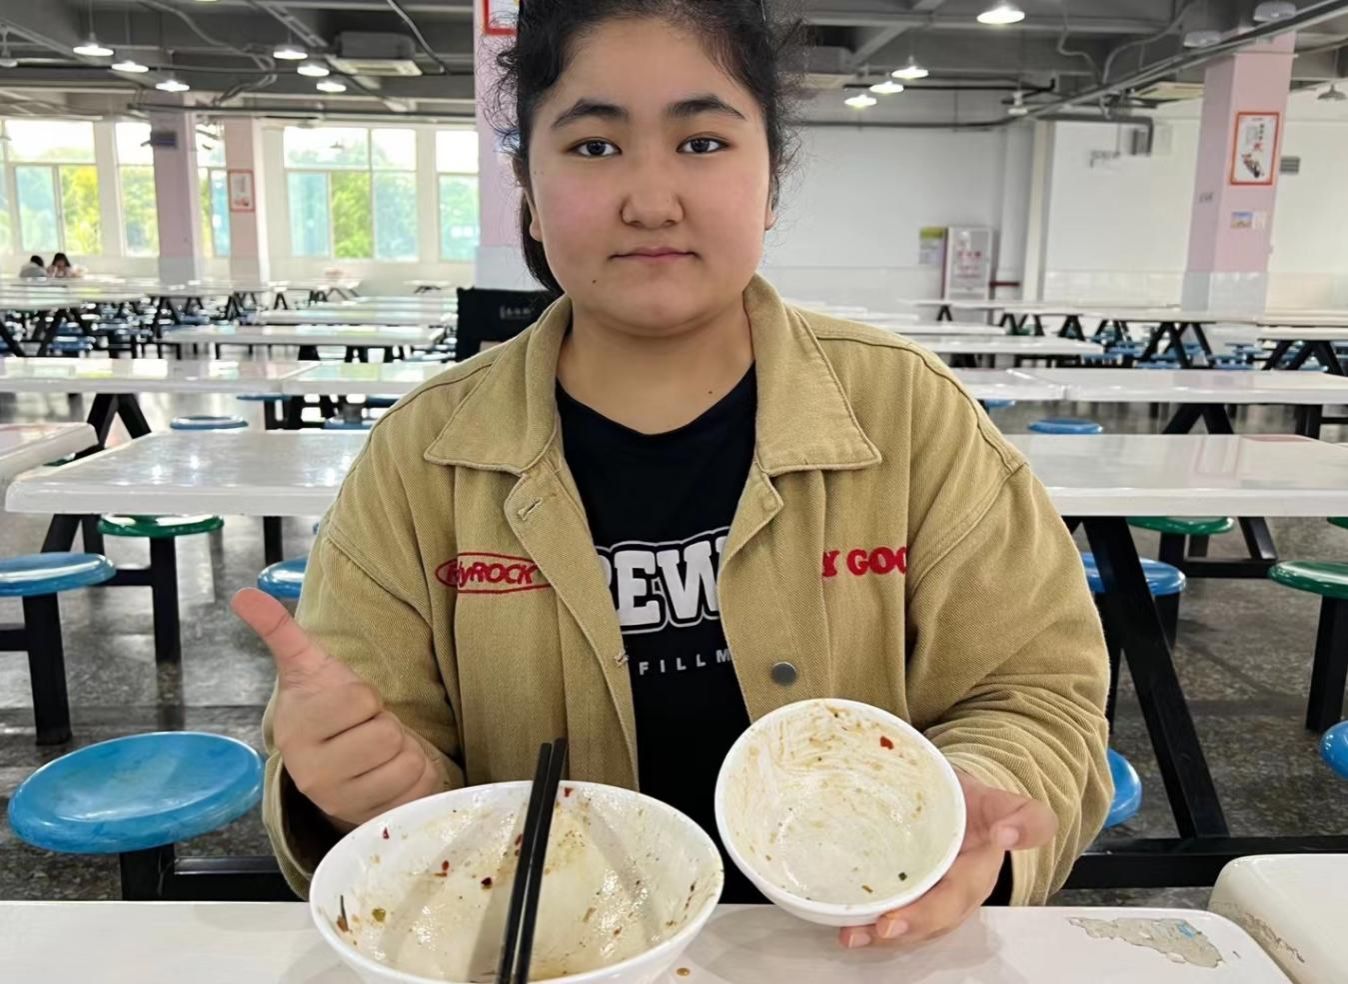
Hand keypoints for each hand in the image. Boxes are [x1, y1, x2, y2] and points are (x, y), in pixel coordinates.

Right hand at [232, 588, 440, 828]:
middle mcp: (314, 776)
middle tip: (364, 730)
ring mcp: (344, 804)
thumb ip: (279, 631)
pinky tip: (393, 774)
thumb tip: (245, 595)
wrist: (337, 762)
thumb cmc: (328, 710)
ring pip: (406, 761)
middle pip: (386, 734)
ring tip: (377, 751)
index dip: (364, 697)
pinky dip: (418, 775)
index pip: (360, 699)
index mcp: (297, 732)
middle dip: (384, 724)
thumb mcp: (307, 668)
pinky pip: (421, 786)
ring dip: (403, 750)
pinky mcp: (376, 818)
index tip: (349, 706)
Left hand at [838, 770, 1056, 948]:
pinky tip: (848, 930)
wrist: (951, 804)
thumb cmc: (970, 804)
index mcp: (981, 868)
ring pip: (915, 926)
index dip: (952, 898)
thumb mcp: (996, 799)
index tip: (928, 900)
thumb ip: (1024, 815)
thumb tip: (1009, 834)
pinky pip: (895, 920)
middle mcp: (960, 893)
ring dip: (885, 935)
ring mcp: (934, 901)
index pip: (974, 884)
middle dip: (914, 922)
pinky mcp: (911, 902)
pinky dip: (871, 930)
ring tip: (854, 934)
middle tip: (885, 924)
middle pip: (941, 915)